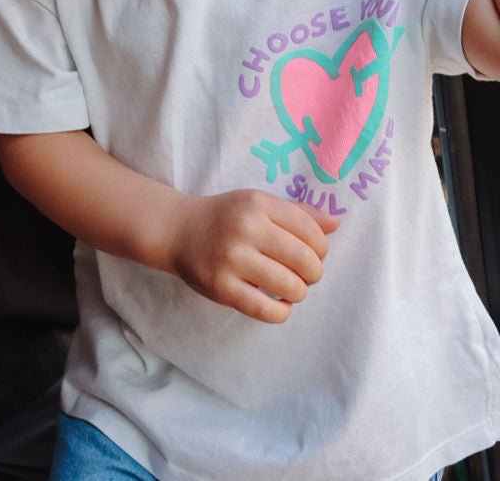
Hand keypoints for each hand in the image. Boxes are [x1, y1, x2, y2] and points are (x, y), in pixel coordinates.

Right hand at [167, 188, 337, 323]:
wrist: (178, 230)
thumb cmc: (226, 217)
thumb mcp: (258, 203)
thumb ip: (298, 213)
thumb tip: (337, 223)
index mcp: (258, 203)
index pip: (310, 229)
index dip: (321, 248)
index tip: (313, 253)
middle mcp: (245, 228)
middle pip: (305, 260)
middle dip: (313, 273)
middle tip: (303, 274)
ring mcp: (232, 258)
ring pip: (291, 287)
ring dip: (298, 293)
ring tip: (288, 288)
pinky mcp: (221, 287)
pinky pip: (267, 310)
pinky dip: (281, 312)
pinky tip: (278, 304)